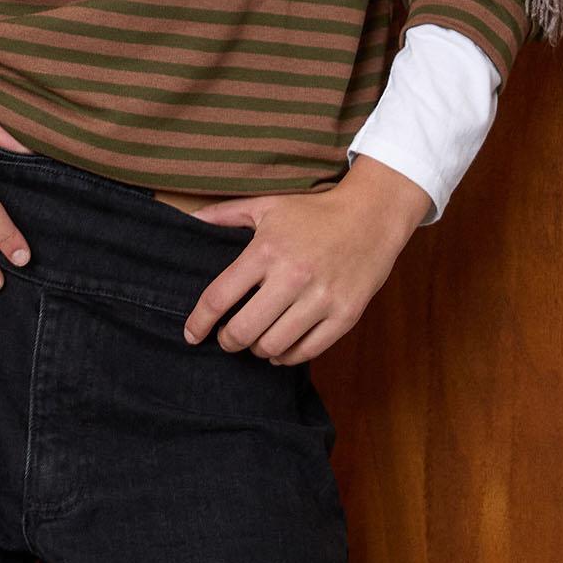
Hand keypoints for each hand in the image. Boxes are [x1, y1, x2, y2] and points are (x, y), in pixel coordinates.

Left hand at [179, 156, 432, 363]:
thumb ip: (225, 214)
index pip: (218, 298)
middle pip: (242, 331)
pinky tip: (280, 348)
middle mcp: (292, 276)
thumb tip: (190, 219)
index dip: (198, 323)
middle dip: (227, 341)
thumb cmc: (314, 212)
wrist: (372, 216)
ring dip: (257, 349)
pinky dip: (286, 356)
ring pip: (273, 346)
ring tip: (256, 340)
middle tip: (227, 338)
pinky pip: (306, 351)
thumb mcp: (267, 206)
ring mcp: (322, 298)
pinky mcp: (345, 314)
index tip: (191, 334)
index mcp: (267, 251)